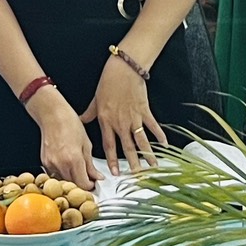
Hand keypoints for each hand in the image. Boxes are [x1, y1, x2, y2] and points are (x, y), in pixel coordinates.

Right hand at [31, 93, 97, 190]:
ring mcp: (51, 164)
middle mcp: (60, 164)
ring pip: (64, 180)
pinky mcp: (45, 162)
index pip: (82, 184)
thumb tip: (96, 176)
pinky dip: (62, 172)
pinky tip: (67, 163)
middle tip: (88, 177)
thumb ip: (90, 164)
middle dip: (81, 183)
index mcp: (73, 159)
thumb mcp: (86, 144)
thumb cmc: (69, 123)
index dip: (90, 186)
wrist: (52, 114)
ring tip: (77, 168)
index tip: (93, 183)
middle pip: (73, 184)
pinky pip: (55, 174)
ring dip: (72, 179)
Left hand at [81, 53, 161, 173]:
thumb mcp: (95, 100)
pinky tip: (165, 145)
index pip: (109, 146)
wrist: (123, 69)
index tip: (115, 173)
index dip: (112, 161)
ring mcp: (133, 118)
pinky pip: (153, 126)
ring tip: (153, 166)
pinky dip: (160, 136)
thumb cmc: (108, 82)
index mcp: (107, 121)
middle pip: (127, 147)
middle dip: (132, 163)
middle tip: (137, 176)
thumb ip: (89, 113)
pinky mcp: (144, 110)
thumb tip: (80, 120)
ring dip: (148, 155)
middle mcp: (120, 123)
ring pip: (141, 140)